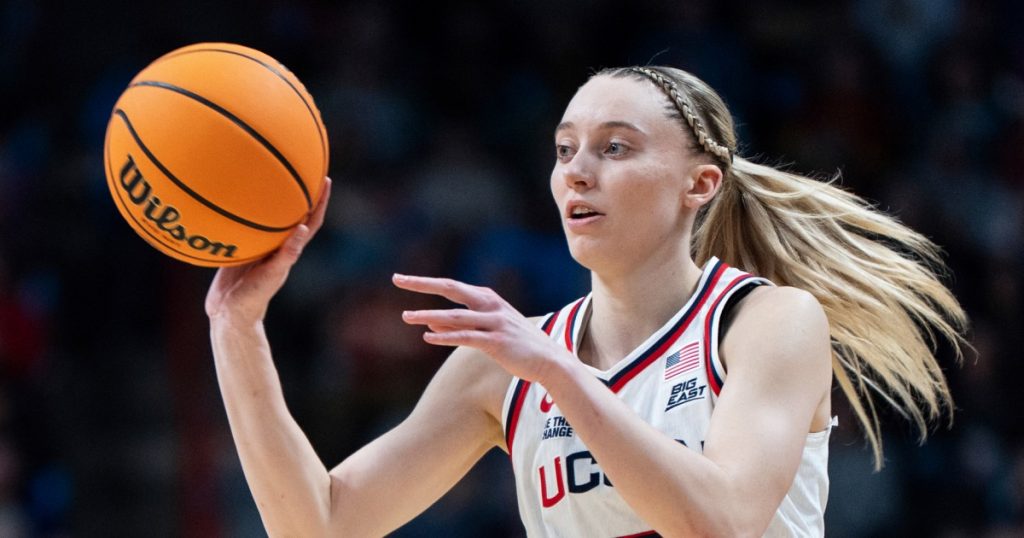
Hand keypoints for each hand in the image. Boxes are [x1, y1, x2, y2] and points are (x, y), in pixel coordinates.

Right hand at [205, 177, 331, 323]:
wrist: (229, 314)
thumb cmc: (254, 298)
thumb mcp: (272, 274)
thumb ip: (286, 254)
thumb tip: (303, 229)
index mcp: (289, 249)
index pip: (311, 221)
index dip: (320, 202)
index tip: (326, 180)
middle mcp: (276, 245)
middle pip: (293, 213)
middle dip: (300, 192)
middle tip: (302, 167)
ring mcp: (258, 247)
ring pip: (269, 217)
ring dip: (272, 198)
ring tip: (268, 173)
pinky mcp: (239, 249)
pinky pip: (243, 225)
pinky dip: (242, 211)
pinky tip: (231, 196)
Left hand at [393, 275, 571, 381]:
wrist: (550, 361)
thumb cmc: (518, 346)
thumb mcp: (488, 331)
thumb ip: (459, 325)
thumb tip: (429, 323)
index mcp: (489, 300)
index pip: (452, 286)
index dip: (426, 282)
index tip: (403, 279)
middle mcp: (491, 306)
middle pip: (452, 289)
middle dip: (423, 284)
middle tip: (397, 279)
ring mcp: (495, 323)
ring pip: (455, 316)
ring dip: (429, 315)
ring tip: (406, 316)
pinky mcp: (497, 342)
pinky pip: (467, 337)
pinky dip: (446, 336)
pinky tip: (428, 337)